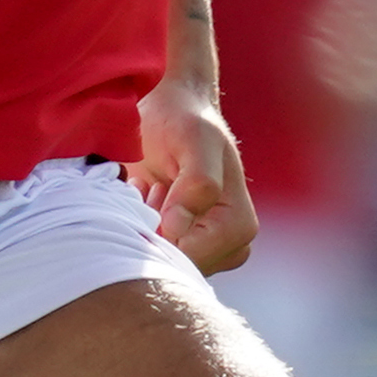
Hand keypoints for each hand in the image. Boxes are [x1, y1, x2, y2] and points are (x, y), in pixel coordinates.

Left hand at [133, 70, 259, 273]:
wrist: (168, 110)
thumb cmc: (182, 120)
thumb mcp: (194, 140)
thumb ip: (197, 183)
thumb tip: (179, 228)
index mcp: (239, 226)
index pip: (191, 257)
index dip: (163, 231)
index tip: (157, 189)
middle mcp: (227, 247)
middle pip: (175, 266)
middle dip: (152, 229)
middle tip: (152, 187)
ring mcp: (203, 250)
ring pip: (159, 262)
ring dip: (143, 227)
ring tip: (150, 189)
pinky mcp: (180, 247)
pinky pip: (149, 254)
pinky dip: (137, 228)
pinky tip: (144, 198)